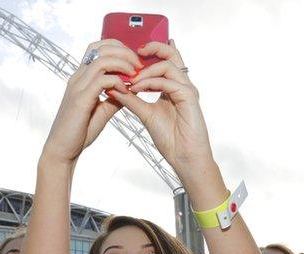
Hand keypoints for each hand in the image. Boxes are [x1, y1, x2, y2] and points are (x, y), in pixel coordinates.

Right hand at [41, 40, 135, 165]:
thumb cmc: (80, 131)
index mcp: (82, 77)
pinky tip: (126, 91)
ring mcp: (78, 86)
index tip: (134, 61)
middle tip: (139, 65)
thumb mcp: (103, 110)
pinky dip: (118, 82)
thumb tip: (132, 89)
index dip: (118, 47)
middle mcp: (78, 77)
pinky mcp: (81, 99)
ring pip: (102, 60)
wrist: (63, 150)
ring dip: (123, 64)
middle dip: (125, 52)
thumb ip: (115, 97)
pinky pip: (102, 80)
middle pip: (101, 47)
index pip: (98, 48)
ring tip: (135, 75)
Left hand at [107, 40, 213, 172]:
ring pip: (168, 66)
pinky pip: (169, 82)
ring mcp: (187, 89)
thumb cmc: (169, 138)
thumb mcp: (145, 114)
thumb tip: (113, 87)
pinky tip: (138, 89)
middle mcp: (181, 84)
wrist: (183, 157)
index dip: (149, 52)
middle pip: (171, 54)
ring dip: (146, 71)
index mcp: (172, 86)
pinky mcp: (190, 97)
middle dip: (153, 47)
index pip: (164, 59)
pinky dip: (151, 83)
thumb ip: (131, 99)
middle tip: (134, 51)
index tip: (129, 55)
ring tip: (131, 81)